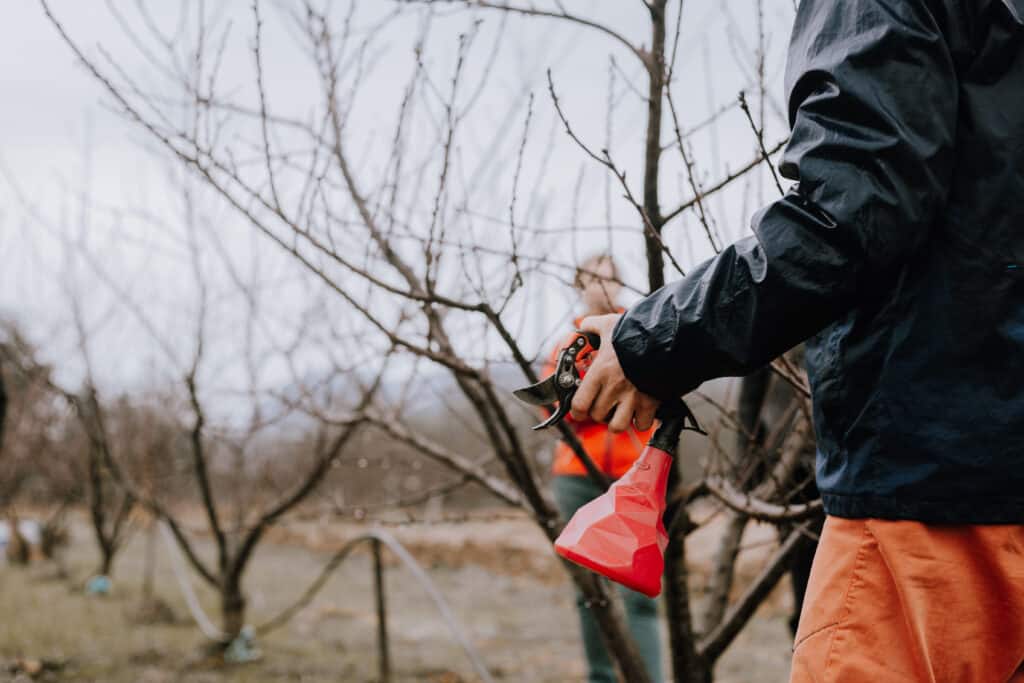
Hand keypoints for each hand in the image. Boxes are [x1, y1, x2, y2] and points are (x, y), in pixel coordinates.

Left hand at [570, 313, 659, 432]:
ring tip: (619, 411)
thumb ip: (592, 326)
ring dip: (616, 421)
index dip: (577, 411)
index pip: (579, 405)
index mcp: (600, 372)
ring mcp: (633, 398)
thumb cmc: (638, 331)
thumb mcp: (609, 324)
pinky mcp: (651, 403)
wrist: (668, 337)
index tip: (579, 411)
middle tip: (603, 403)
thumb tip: (584, 325)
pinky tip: (639, 411)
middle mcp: (614, 389)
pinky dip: (640, 421)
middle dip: (598, 412)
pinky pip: (642, 425)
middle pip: (597, 416)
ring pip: (617, 426)